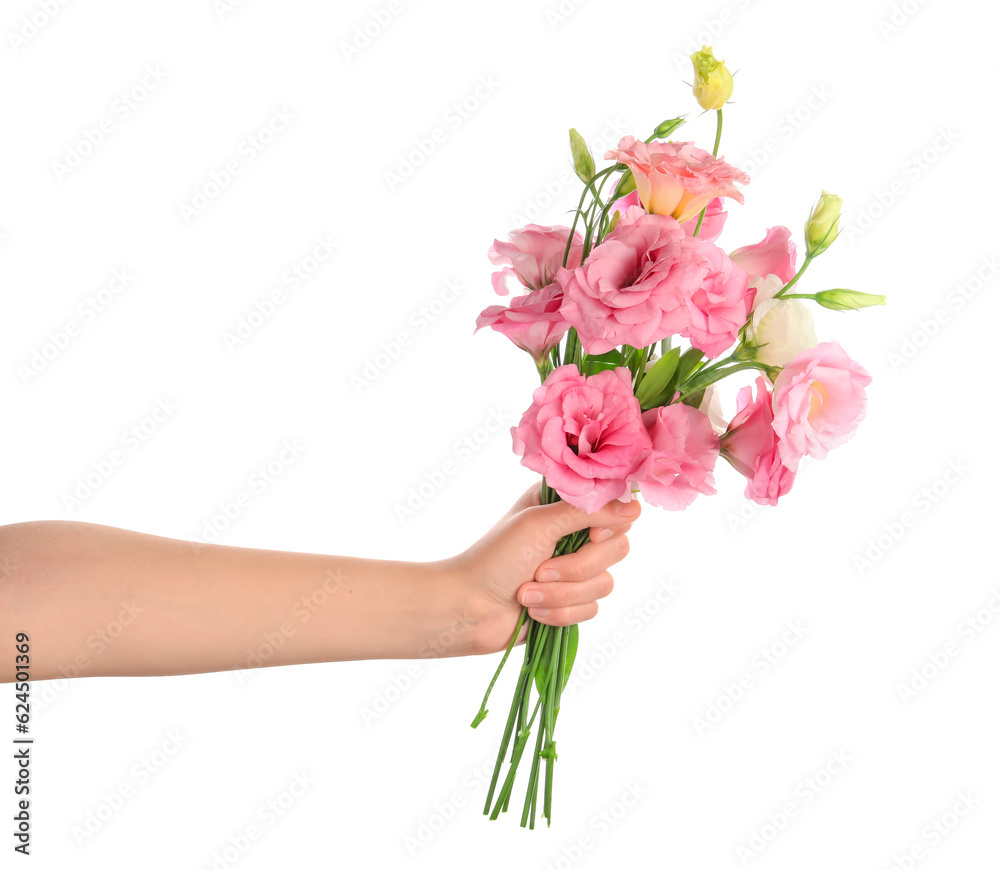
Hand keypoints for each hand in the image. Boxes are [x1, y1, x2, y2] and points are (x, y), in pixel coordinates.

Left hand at [447, 482, 640, 654]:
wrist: (469, 609)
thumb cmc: (495, 559)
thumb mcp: (540, 524)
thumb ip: (588, 512)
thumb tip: (633, 507)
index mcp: (564, 505)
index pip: (615, 508)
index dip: (609, 525)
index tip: (590, 534)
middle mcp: (573, 533)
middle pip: (617, 548)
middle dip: (577, 567)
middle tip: (541, 569)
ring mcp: (573, 570)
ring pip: (605, 583)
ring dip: (562, 594)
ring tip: (527, 593)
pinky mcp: (571, 602)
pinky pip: (591, 609)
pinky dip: (560, 612)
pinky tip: (532, 611)